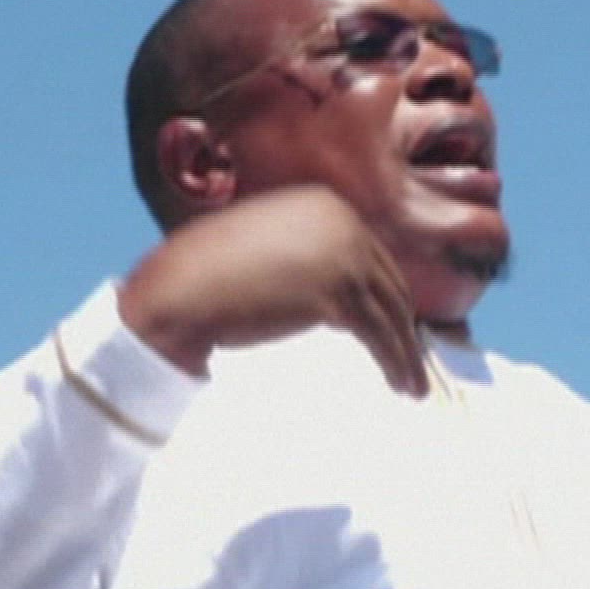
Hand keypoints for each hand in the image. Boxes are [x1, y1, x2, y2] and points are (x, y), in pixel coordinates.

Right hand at [117, 185, 429, 395]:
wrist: (176, 293)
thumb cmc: (206, 276)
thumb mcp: (269, 245)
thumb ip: (309, 255)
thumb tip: (345, 295)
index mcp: (325, 203)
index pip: (372, 255)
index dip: (387, 296)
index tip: (398, 327)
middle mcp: (342, 221)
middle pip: (389, 282)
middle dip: (404, 326)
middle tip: (412, 359)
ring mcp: (343, 255)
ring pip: (391, 312)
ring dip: (406, 352)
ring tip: (412, 385)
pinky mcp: (338, 294)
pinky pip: (380, 335)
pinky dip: (395, 361)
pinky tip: (401, 383)